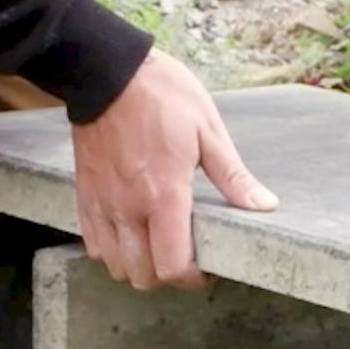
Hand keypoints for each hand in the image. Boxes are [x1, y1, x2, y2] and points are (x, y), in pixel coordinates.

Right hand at [71, 51, 276, 290]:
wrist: (107, 71)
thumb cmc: (162, 95)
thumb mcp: (208, 130)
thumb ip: (233, 176)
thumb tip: (264, 205)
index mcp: (164, 194)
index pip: (171, 266)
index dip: (190, 277)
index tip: (205, 267)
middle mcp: (128, 207)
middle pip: (142, 275)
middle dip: (165, 275)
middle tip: (183, 257)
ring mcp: (102, 203)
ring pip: (114, 264)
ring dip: (136, 265)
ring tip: (156, 247)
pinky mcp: (84, 194)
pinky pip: (92, 242)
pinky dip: (110, 249)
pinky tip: (129, 232)